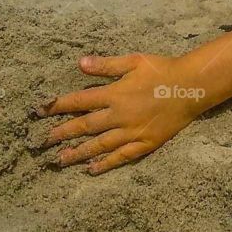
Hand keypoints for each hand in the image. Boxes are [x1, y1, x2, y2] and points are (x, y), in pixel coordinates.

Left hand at [32, 52, 206, 174]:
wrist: (192, 87)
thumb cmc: (163, 69)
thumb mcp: (134, 61)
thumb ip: (106, 65)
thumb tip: (79, 63)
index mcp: (115, 93)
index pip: (79, 101)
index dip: (58, 106)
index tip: (39, 111)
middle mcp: (120, 115)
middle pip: (85, 127)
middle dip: (62, 134)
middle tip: (42, 143)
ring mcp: (132, 132)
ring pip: (99, 145)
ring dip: (78, 153)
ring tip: (59, 161)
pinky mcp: (145, 143)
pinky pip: (121, 157)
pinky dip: (105, 164)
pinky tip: (91, 170)